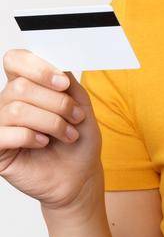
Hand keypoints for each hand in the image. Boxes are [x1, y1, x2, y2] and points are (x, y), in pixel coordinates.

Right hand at [0, 49, 99, 212]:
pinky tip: (44, 143)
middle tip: (76, 117)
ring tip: (68, 134)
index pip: (15, 61)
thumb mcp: (81, 106)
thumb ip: (67, 84)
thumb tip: (56, 68)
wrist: (81, 176)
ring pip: (16, 109)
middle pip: (19, 87)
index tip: (62, 83)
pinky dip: (32, 137)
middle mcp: (9, 104)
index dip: (37, 67)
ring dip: (51, 121)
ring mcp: (0, 126)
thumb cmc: (79, 142)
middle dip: (56, 102)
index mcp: (28, 88)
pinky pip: (6, 133)